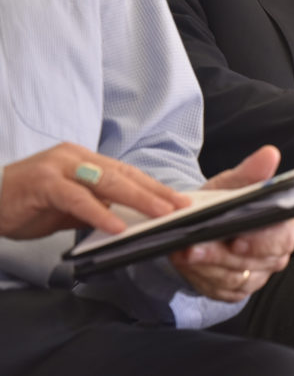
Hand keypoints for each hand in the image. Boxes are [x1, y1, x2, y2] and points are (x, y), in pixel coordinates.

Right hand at [0, 142, 188, 238]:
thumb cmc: (24, 203)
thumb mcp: (67, 206)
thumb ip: (94, 207)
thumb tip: (126, 218)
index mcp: (84, 159)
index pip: (128, 172)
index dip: (154, 186)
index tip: (178, 199)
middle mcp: (75, 157)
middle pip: (124, 174)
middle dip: (155, 192)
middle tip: (180, 206)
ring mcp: (59, 166)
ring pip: (108, 182)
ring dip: (138, 199)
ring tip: (161, 214)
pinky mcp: (43, 182)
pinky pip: (78, 198)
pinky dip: (99, 213)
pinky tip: (116, 226)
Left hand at [169, 146, 293, 302]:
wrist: (206, 223)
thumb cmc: (226, 203)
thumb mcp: (234, 184)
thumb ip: (251, 173)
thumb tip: (269, 154)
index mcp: (283, 227)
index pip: (280, 239)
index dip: (259, 242)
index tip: (237, 240)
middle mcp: (274, 256)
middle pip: (254, 262)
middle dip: (222, 256)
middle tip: (196, 247)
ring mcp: (255, 276)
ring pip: (233, 277)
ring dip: (206, 266)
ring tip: (184, 253)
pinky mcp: (235, 291)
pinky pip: (219, 290)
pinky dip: (200, 278)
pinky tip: (186, 264)